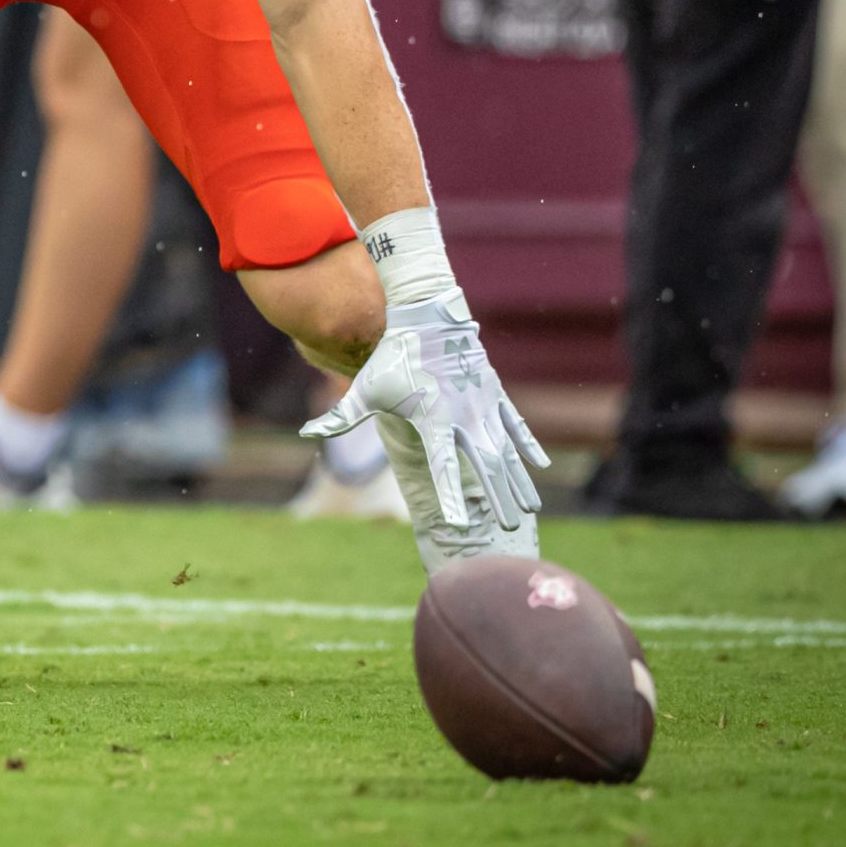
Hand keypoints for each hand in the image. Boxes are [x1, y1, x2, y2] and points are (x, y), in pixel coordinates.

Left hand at [304, 295, 547, 554]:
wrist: (426, 315)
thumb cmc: (392, 357)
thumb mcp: (364, 388)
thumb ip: (339, 417)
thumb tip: (305, 433)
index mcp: (432, 419)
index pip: (442, 467)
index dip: (451, 497)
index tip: (461, 524)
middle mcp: (462, 414)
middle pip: (484, 466)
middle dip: (497, 499)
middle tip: (506, 531)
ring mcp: (482, 403)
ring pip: (506, 450)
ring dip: (519, 480)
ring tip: (530, 511)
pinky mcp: (494, 392)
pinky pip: (516, 424)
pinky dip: (528, 445)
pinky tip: (540, 467)